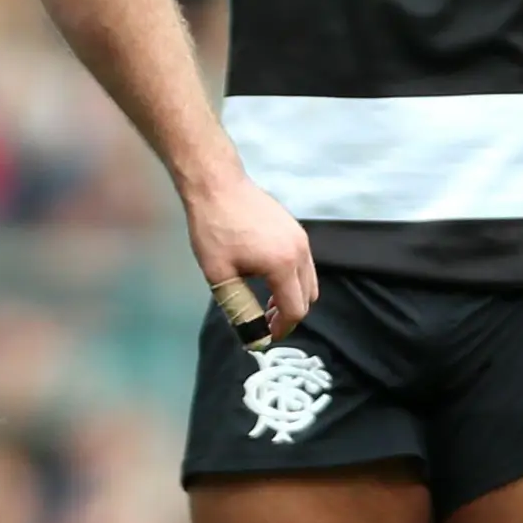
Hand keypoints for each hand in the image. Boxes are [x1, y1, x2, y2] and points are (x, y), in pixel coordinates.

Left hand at [183, 166, 317, 340]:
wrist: (217, 185)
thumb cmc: (213, 228)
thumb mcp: (219, 274)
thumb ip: (239, 307)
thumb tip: (251, 335)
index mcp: (283, 265)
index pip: (295, 310)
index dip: (281, 329)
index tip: (265, 336)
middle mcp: (300, 251)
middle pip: (308, 297)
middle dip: (289, 314)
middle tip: (264, 320)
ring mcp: (301, 238)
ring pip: (309, 280)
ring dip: (292, 296)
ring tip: (265, 300)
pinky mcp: (296, 229)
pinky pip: (304, 263)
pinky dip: (293, 278)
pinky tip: (267, 276)